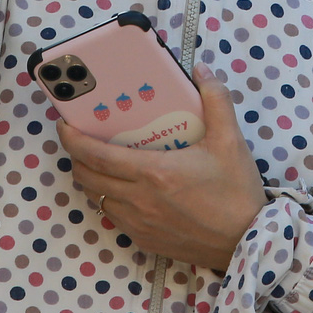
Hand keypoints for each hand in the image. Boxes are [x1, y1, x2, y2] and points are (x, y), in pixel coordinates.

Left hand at [60, 65, 267, 271]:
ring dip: (92, 178)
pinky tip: (126, 187)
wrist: (248, 242)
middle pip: (86, 177)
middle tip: (81, 139)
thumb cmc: (237, 193)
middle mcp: (140, 200)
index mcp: (154, 172)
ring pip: (97, 198)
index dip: (72, 139)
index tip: (64, 125)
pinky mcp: (145, 240)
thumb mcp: (231, 140)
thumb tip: (201, 70)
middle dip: (76, 156)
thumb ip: (216, 99)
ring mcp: (139, 223)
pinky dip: (110, 198)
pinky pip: (114, 216)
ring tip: (102, 161)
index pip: (96, 155)